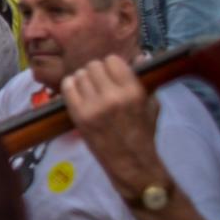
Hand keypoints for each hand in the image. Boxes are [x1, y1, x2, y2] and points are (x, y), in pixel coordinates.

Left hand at [61, 56, 167, 201]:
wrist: (130, 163)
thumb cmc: (143, 133)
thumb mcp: (151, 105)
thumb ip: (144, 80)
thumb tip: (139, 56)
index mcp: (133, 91)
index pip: (112, 60)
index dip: (111, 66)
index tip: (112, 74)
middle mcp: (112, 96)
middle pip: (93, 66)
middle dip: (96, 72)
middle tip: (99, 83)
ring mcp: (93, 106)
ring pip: (79, 75)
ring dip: (83, 80)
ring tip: (89, 90)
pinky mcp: (79, 115)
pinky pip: (67, 87)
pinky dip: (71, 86)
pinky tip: (78, 92)